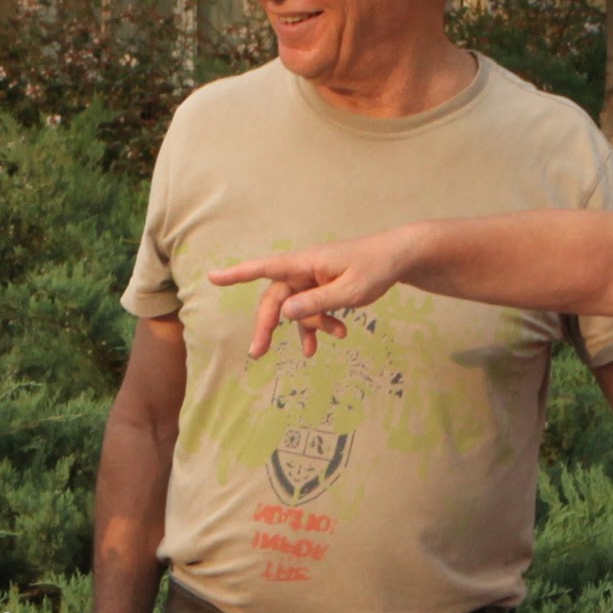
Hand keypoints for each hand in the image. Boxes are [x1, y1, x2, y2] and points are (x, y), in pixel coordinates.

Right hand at [209, 228, 421, 359]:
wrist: (398, 258)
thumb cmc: (375, 268)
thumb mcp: (349, 291)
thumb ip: (317, 303)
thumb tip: (283, 313)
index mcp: (306, 262)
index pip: (265, 268)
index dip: (237, 274)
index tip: (213, 278)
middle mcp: (304, 269)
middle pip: (276, 299)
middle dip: (268, 326)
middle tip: (258, 354)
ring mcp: (313, 278)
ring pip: (296, 308)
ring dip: (305, 329)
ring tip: (316, 351)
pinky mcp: (324, 287)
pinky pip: (313, 308)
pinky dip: (322, 323)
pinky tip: (340, 334)